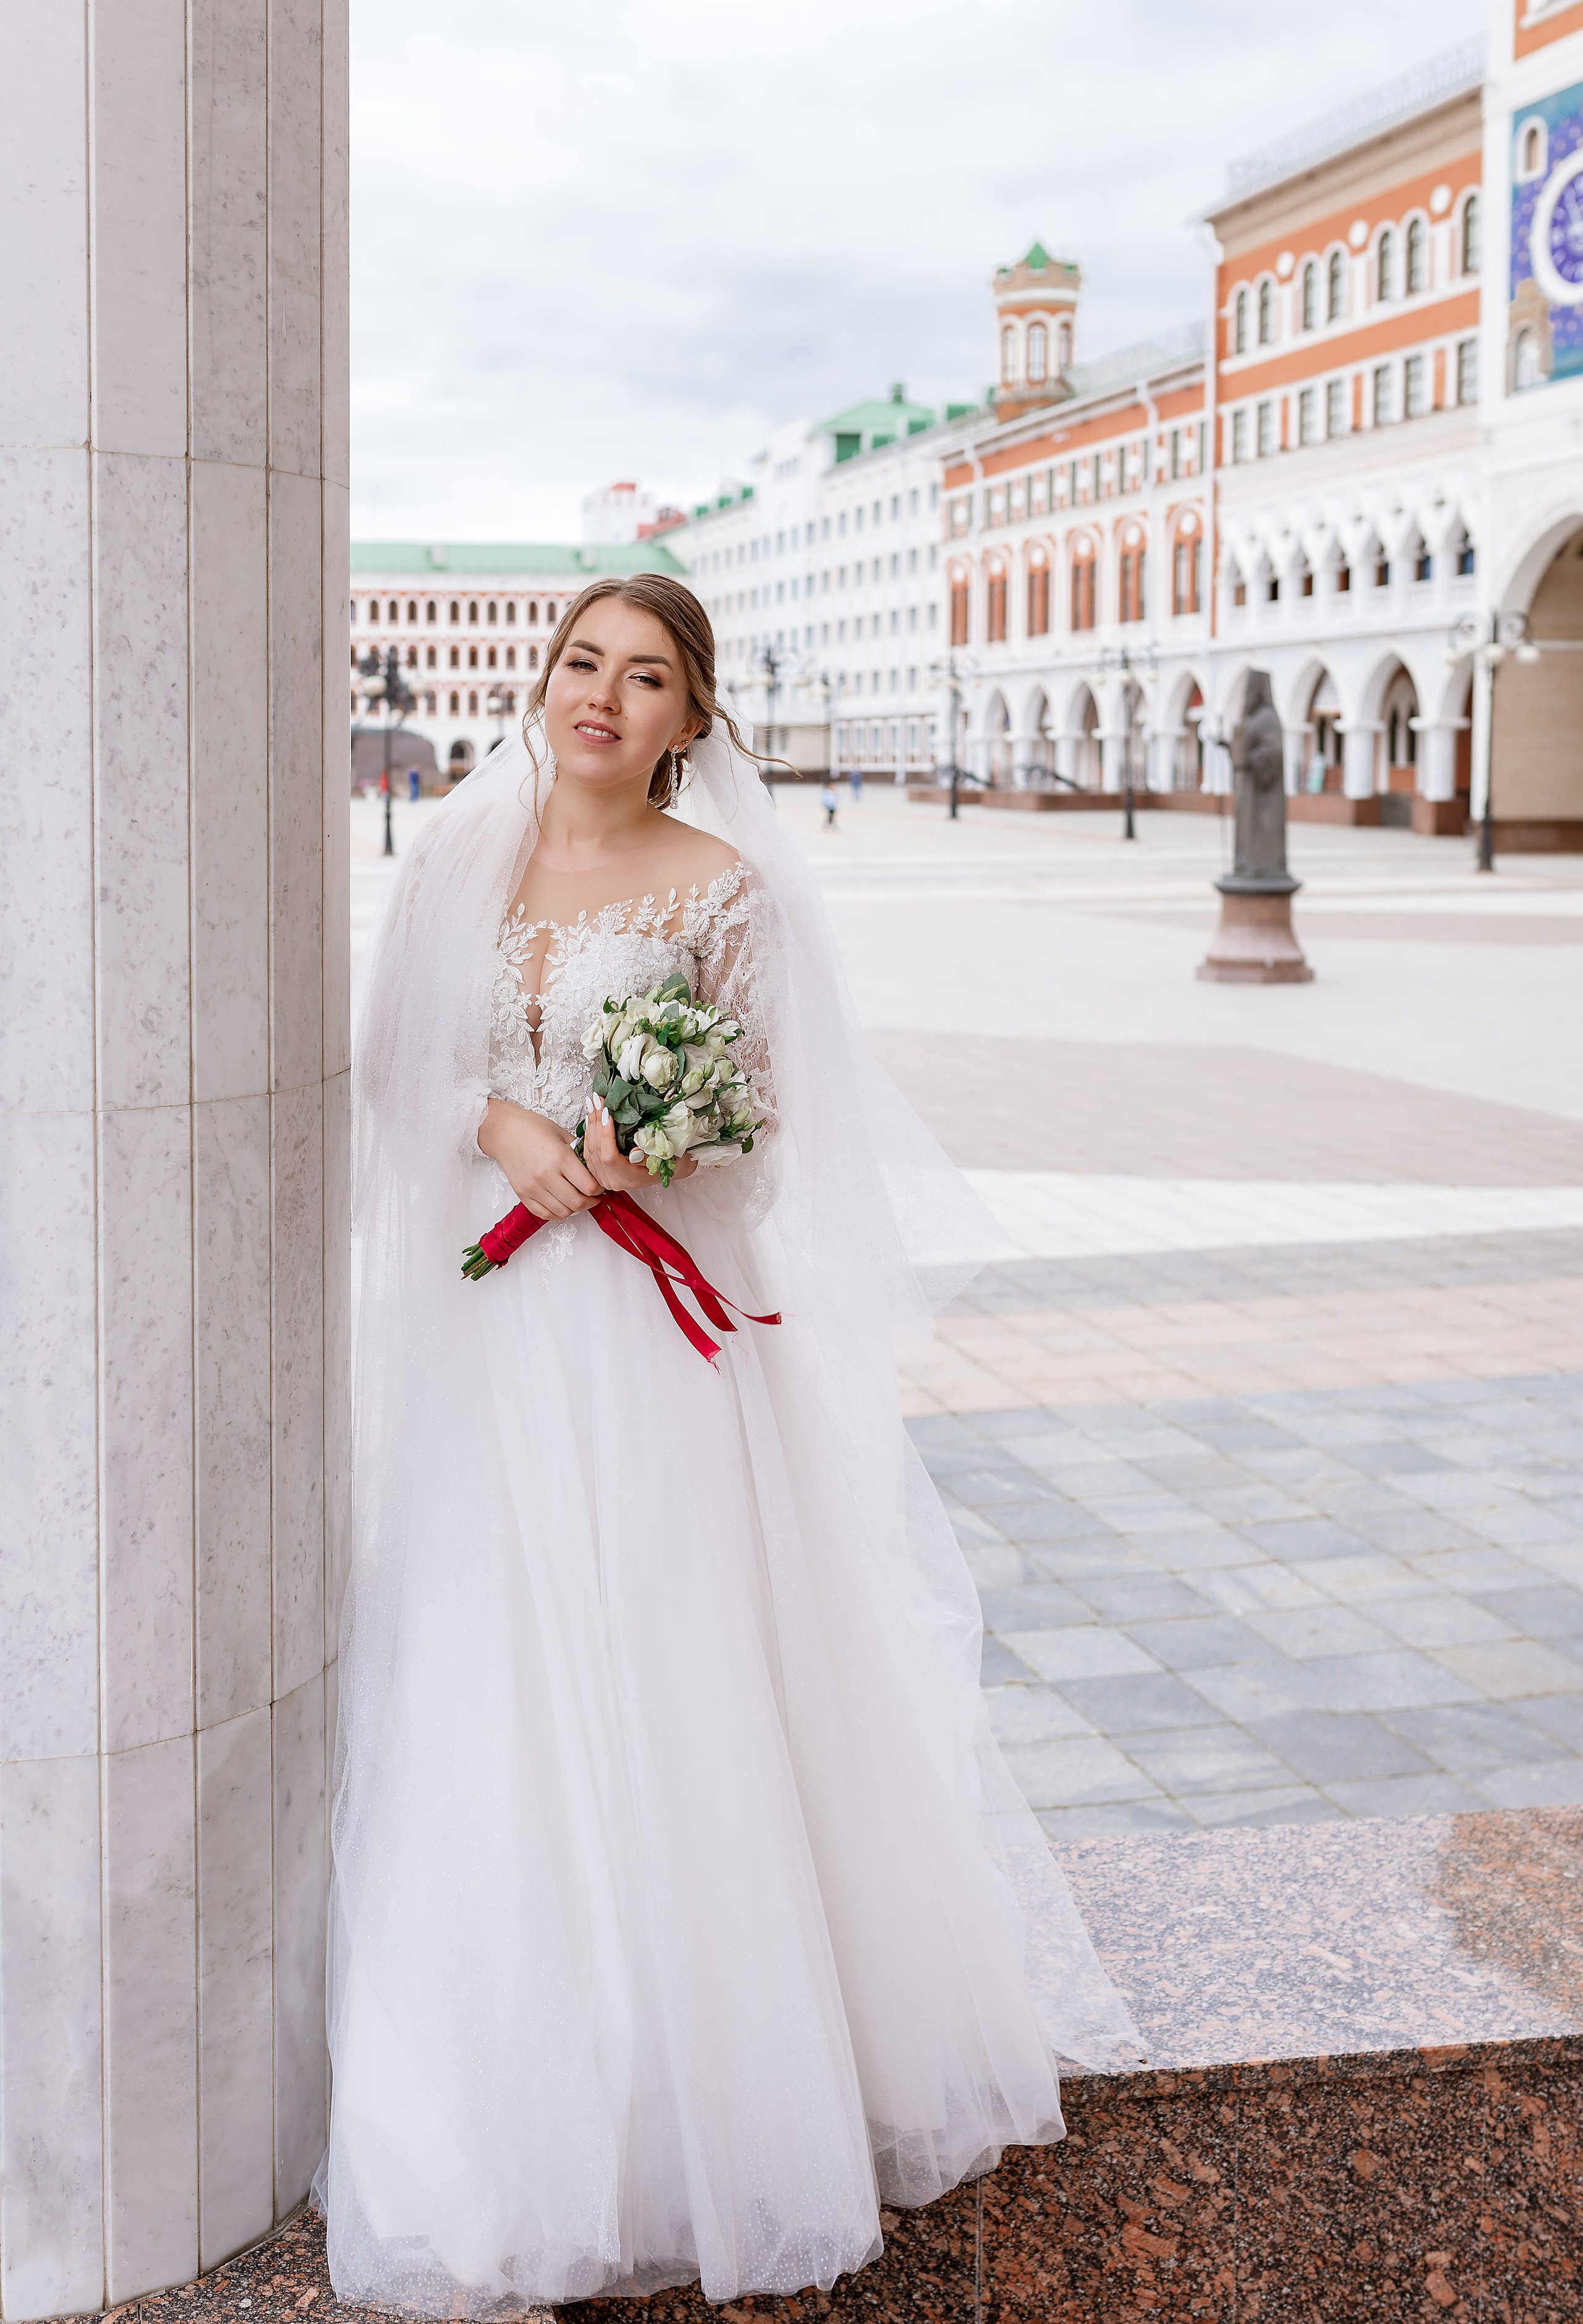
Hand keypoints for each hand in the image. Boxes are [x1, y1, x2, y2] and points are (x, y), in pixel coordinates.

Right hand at [477, 1098, 601, 1219]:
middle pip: (577, 1202)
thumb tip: (594, 1169)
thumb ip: (579, 1153)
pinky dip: (557, 1213)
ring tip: (578, 1199)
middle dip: (591, 1202)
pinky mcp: (523, 1195)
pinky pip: (545, 1214)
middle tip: (594, 1197)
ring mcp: (533, 1187)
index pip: (588, 1185)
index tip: (600, 1186)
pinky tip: (562, 1204)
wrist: (504, 1132)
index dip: (599, 1189)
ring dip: (575, 1209)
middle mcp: (546, 1175)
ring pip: (563, 1212)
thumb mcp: (562, 1134)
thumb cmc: (532, 1128)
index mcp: (560, 1157)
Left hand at [582, 1098, 695, 1192]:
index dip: (606, 1134)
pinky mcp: (599, 1170)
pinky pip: (588, 1150)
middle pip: (596, 1151)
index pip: (609, 1156)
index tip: (606, 1112)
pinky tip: (591, 1117)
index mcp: (628, 1179)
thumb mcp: (664, 1156)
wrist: (665, 1167)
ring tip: (592, 1103)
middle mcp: (612, 1181)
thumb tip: (635, 1153)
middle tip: (596, 1100)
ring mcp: (603, 1177)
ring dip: (591, 1124)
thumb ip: (648, 1158)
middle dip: (596, 1122)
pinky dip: (590, 1132)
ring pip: (589, 1149)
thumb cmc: (667, 1159)